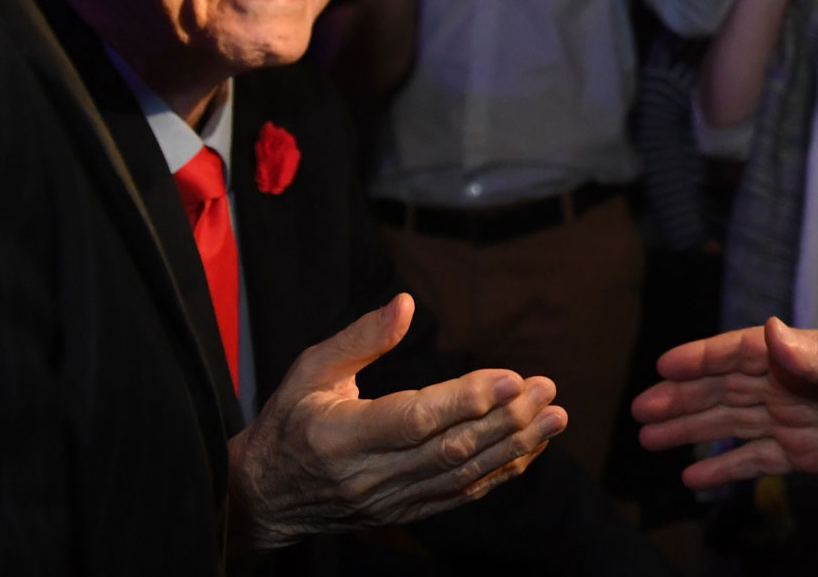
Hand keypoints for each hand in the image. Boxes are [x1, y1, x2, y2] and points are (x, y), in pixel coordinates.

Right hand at [227, 295, 563, 549]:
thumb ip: (360, 339)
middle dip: (505, 418)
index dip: (467, 399)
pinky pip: (460, 495)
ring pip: (462, 475)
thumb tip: (405, 304)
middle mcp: (369, 475)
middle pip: (449, 448)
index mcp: (342, 436)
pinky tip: (530, 449)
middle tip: (546, 389)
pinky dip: (500, 473)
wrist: (263, 498)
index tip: (513, 377)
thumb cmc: (289, 422)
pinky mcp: (404, 512)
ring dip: (515, 446)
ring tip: (554, 417)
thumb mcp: (310, 370)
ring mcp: (389, 500)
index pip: (416, 418)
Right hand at [632, 318, 817, 488]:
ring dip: (692, 431)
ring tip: (651, 441)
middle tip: (641, 412)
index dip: (701, 359)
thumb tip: (772, 332)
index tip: (663, 366)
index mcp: (800, 355)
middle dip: (682, 398)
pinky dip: (725, 469)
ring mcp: (793, 418)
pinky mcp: (804, 453)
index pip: (740, 352)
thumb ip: (817, 356)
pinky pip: (755, 461)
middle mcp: (789, 384)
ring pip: (730, 424)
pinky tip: (694, 480)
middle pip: (724, 390)